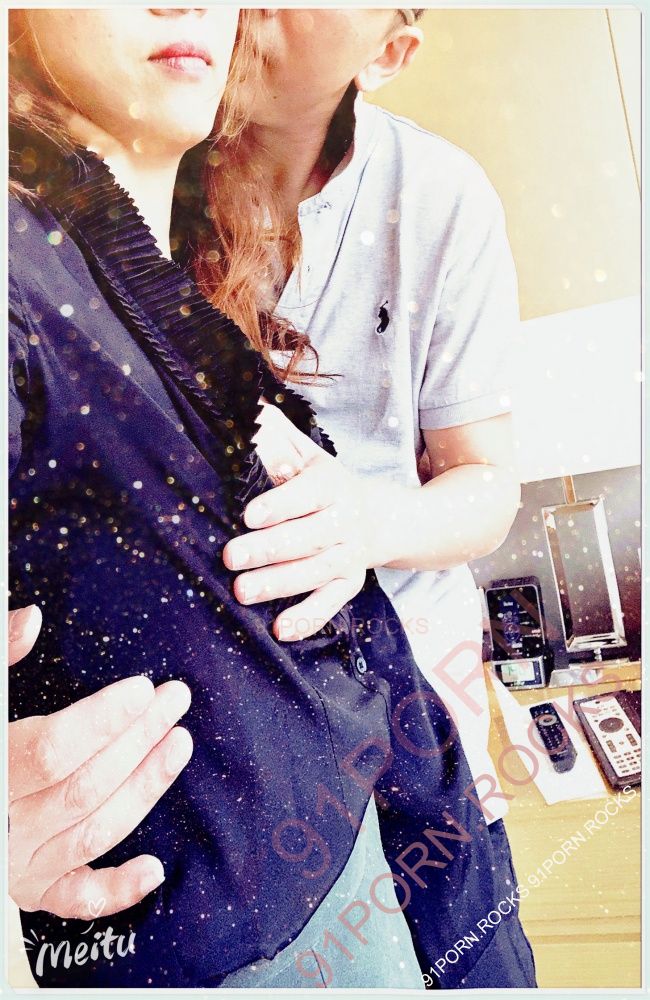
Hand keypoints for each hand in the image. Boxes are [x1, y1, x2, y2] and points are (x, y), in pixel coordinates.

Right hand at [8, 605, 192, 918]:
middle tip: (175, 699)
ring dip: (145, 788)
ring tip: (180, 743)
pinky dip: (116, 891)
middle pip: (85, 784)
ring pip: (94, 831)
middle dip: (138, 738)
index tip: (143, 689)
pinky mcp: (28, 891)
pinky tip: (155, 868)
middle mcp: (2, 824)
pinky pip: (76, 899)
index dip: (101, 720)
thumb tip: (30, 617)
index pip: (52, 749)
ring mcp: (16, 865)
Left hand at [223, 402, 377, 640]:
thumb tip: (249, 407)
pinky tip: (280, 629)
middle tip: (231, 557)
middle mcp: (346, 520)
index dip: (280, 504)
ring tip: (243, 591)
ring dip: (280, 583)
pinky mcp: (350, 582)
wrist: (385, 517)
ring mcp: (350, 555)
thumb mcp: (311, 455)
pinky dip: (309, 617)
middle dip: (269, 548)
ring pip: (316, 572)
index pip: (306, 494)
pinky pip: (332, 603)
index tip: (248, 514)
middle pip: (308, 537)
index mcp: (332, 485)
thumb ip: (280, 436)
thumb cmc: (328, 484)